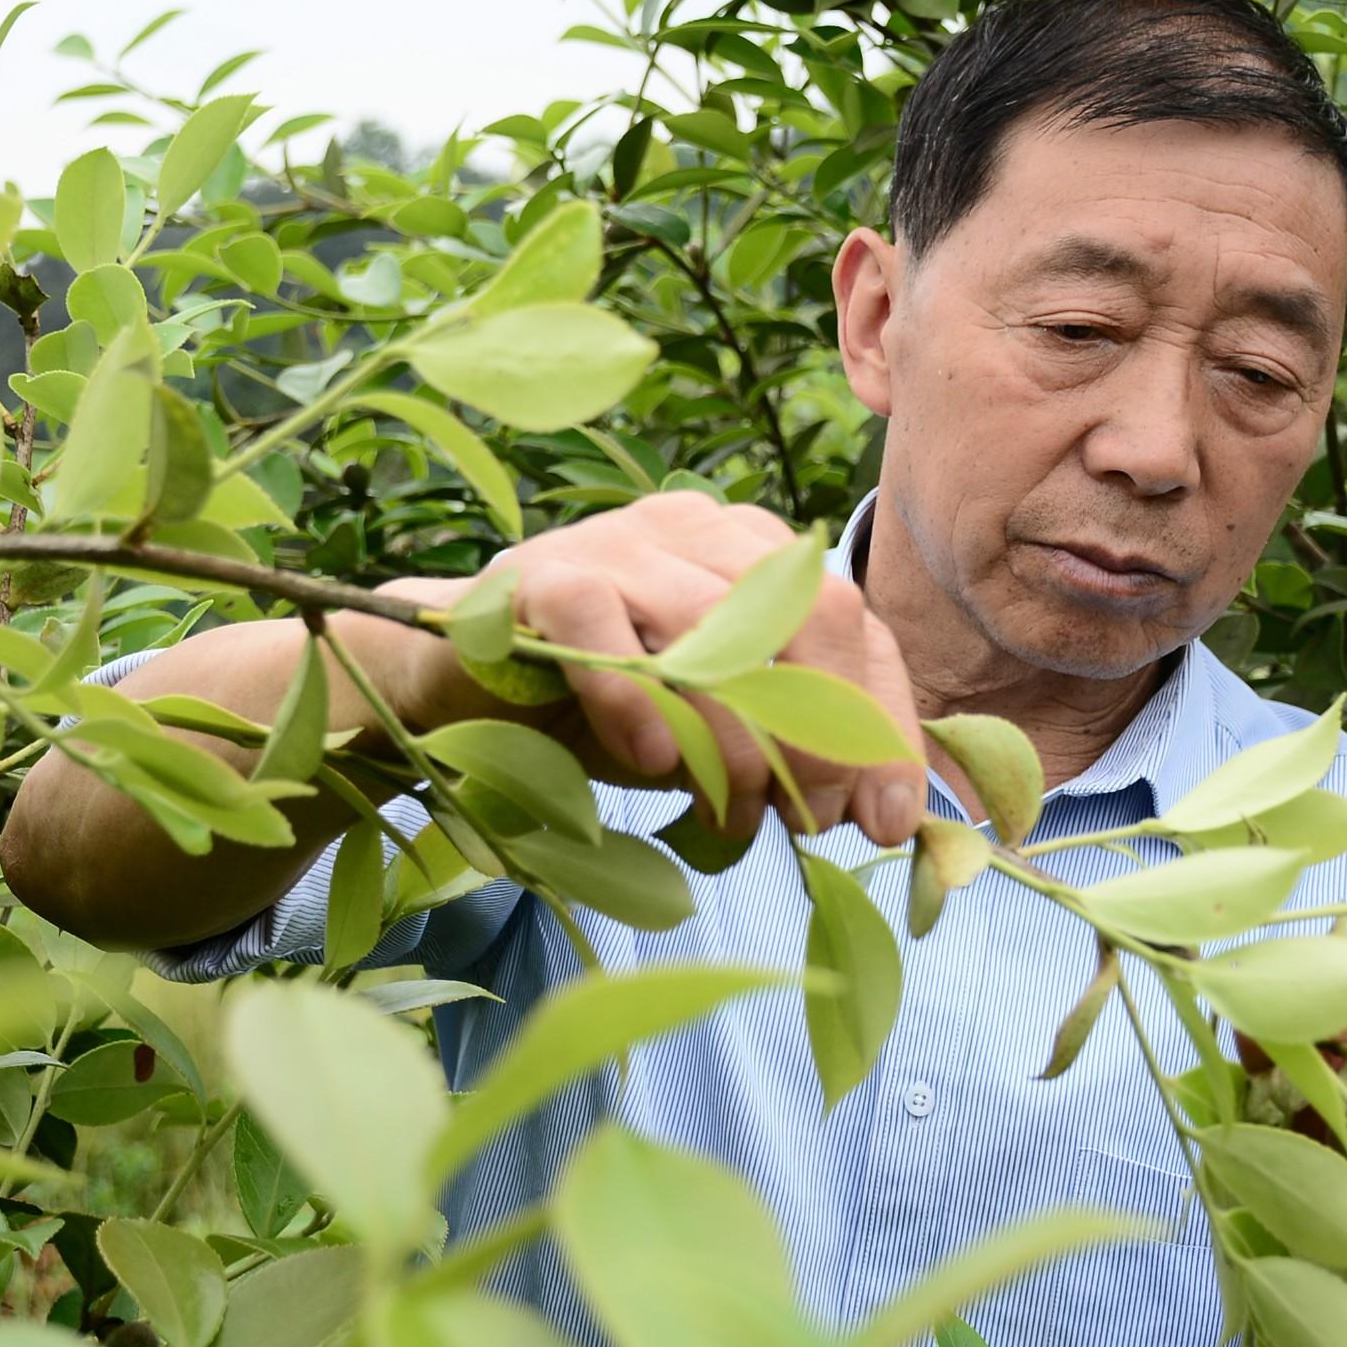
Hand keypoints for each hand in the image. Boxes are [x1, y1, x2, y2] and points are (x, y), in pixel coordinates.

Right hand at [375, 490, 928, 847]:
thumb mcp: (716, 734)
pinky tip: (651, 758)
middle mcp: (696, 527)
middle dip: (822, 730)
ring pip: (713, 628)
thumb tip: (891, 815)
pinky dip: (636, 698)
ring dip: (735, 739)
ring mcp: (617, 539)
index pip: (854, 626)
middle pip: (806, 610)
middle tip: (809, 818)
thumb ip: (796, 752)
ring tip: (728, 811)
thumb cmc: (601, 705)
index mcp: (753, 552)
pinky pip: (601, 623)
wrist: (456, 680)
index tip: (887, 819)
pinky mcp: (539, 573)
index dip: (880, 725)